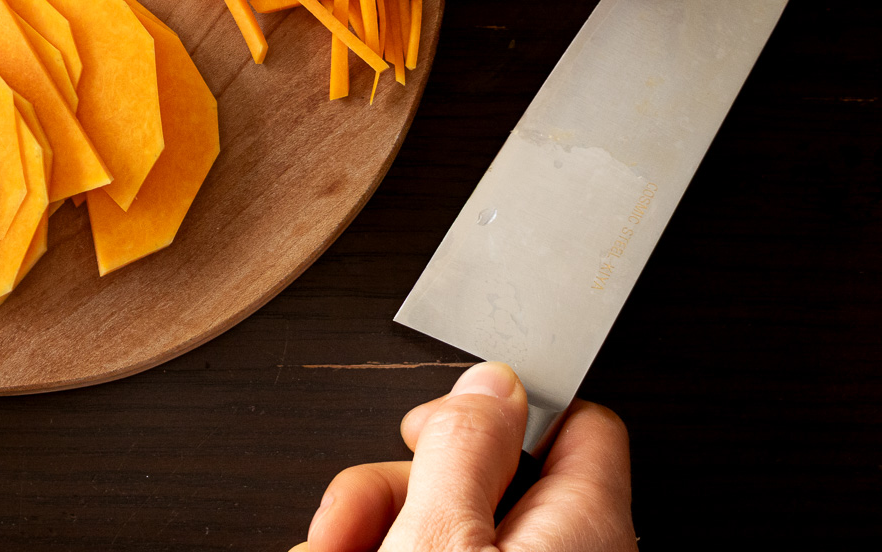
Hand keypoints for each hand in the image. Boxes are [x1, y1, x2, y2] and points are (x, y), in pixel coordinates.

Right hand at [296, 362, 635, 551]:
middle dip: (394, 485)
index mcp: (587, 528)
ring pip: (442, 525)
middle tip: (348, 516)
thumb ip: (466, 445)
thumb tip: (489, 381)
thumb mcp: (442, 534)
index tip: (431, 420)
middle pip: (480, 476)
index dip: (496, 406)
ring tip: (328, 549)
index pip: (577, 423)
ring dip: (368, 526)